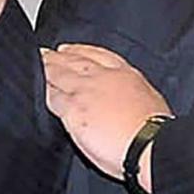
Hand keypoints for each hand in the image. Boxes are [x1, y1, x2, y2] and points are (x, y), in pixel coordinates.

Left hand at [42, 44, 171, 183]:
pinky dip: (43, 91)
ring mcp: (86, 91)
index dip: (80, 50)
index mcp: (125, 74)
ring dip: (45, 68)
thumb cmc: (156, 132)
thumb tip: (127, 99)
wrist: (151, 145)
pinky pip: (52, 96)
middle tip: (45, 53)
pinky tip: (36, 89)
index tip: (69, 49)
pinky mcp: (73, 108)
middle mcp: (103, 77)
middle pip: (74, 60)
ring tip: (36, 65)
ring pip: (59, 74)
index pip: (98, 54)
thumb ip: (132, 93)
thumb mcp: (151, 100)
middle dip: (58, 56)